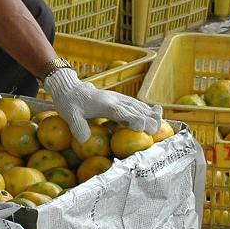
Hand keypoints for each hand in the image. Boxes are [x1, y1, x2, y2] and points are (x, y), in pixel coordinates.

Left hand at [43, 68, 161, 142]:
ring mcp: (117, 98)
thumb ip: (77, 127)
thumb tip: (84, 140)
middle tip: (157, 130)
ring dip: (149, 113)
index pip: (123, 112)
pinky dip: (145, 108)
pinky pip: (134, 103)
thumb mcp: (70, 116)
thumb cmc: (69, 103)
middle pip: (134, 109)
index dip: (133, 119)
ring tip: (161, 121)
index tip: (143, 128)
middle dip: (147, 119)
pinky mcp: (117, 98)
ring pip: (137, 105)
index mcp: (105, 105)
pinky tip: (153, 111)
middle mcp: (114, 100)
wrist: (68, 88)